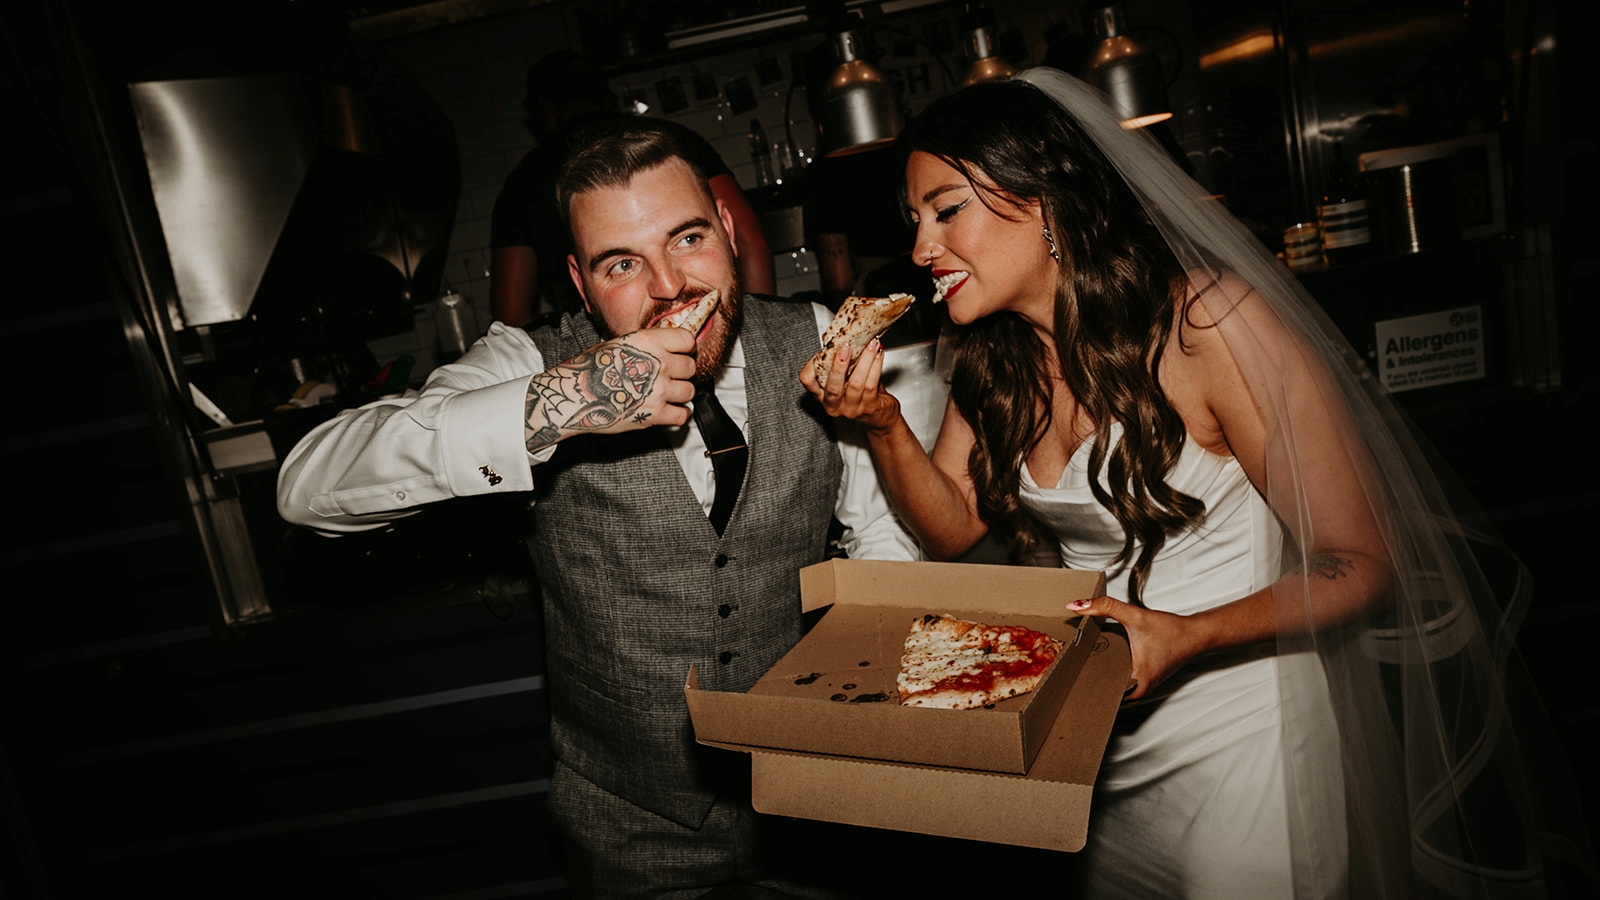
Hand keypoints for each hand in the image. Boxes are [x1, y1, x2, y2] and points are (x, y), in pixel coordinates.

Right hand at [525, 328, 696, 450]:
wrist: (573, 395)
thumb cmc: (589, 369)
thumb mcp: (619, 343)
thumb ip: (647, 345)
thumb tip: (665, 347)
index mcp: (649, 342)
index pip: (687, 339)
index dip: (685, 347)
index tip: (681, 352)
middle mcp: (657, 364)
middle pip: (690, 366)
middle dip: (682, 372)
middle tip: (670, 376)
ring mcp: (658, 390)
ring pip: (689, 391)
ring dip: (681, 394)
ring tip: (666, 394)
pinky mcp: (655, 415)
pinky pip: (682, 415)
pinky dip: (677, 415)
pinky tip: (668, 410)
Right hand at [798, 338, 901, 433]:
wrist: (880, 415)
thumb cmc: (860, 393)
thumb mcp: (844, 377)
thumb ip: (837, 360)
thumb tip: (831, 337)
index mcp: (822, 395)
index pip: (807, 380)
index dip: (812, 363)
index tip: (825, 348)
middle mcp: (834, 404)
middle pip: (832, 386)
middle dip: (839, 364)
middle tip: (846, 346)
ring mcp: (851, 409)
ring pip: (856, 383)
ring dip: (864, 360)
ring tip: (871, 344)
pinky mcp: (869, 408)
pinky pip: (871, 384)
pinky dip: (876, 366)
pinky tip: (878, 354)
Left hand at [1068, 596, 1200, 701]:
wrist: (1197, 634)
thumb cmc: (1171, 630)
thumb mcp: (1134, 616)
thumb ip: (1104, 607)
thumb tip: (1075, 606)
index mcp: (1137, 683)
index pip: (1102, 692)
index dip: (1083, 684)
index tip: (1067, 675)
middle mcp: (1140, 690)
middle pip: (1106, 691)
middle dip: (1089, 680)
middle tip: (1068, 669)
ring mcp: (1144, 687)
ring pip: (1115, 688)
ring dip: (1101, 677)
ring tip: (1080, 665)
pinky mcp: (1146, 680)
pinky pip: (1123, 683)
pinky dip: (1112, 674)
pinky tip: (1102, 660)